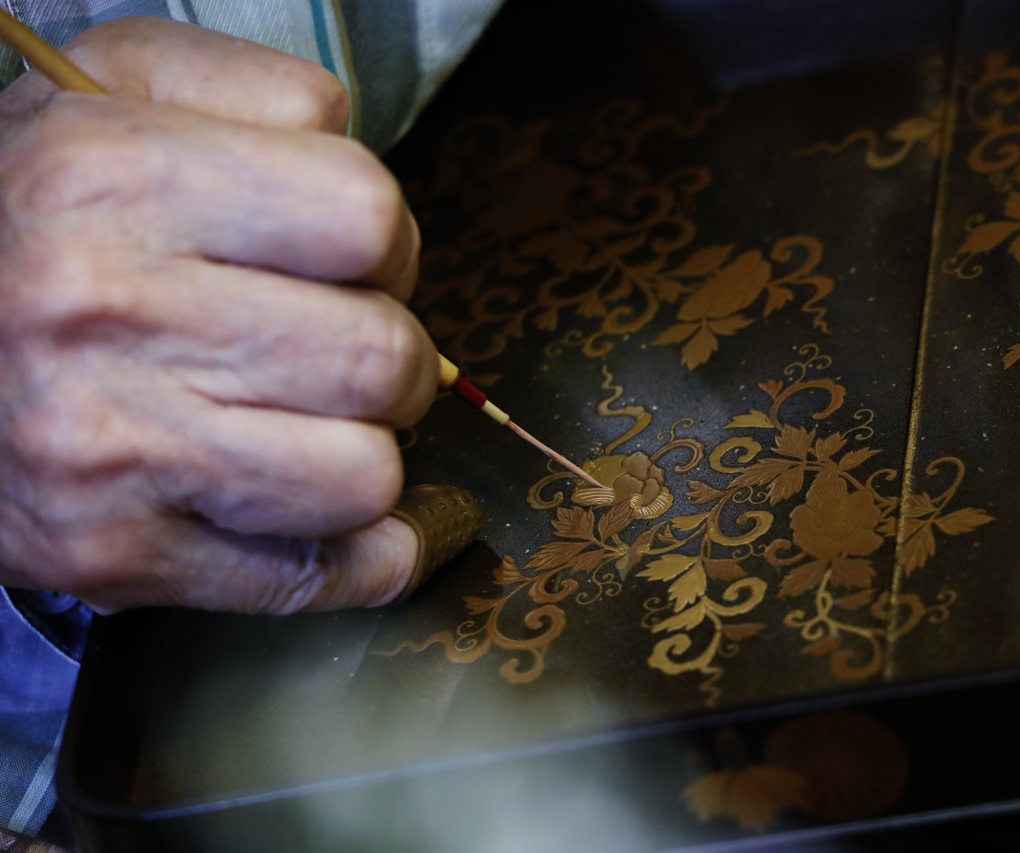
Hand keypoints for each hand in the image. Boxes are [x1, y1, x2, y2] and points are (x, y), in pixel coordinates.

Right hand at [0, 18, 438, 612]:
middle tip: (339, 348)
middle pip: (383, 358)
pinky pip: (314, 575)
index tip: (358, 262)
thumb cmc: (25, 213)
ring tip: (312, 421)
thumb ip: (263, 94)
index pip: (369, 219)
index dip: (387, 244)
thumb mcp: (114, 86)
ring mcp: (109, 447)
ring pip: (366, 476)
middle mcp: (107, 313)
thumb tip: (375, 197)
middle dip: (391, 356)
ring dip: (367, 450)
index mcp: (116, 176)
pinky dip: (365, 558)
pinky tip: (346, 517)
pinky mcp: (111, 550)